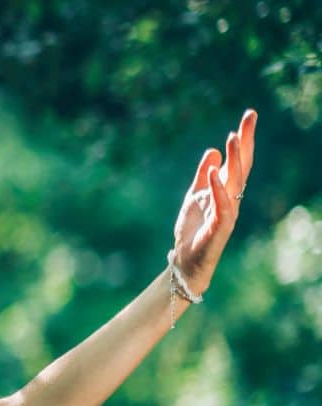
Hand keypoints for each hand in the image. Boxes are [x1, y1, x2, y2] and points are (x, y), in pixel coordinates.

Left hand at [171, 109, 256, 295]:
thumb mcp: (194, 196)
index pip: (238, 160)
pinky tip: (215, 172)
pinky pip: (222, 205)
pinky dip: (218, 188)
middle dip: (246, 141)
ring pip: (235, 182)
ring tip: (233, 136)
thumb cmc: (193, 229)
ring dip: (235, 159)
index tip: (249, 115)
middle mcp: (232, 198)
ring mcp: (228, 212)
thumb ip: (202, 175)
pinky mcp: (220, 227)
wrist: (186, 261)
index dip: (244, 138)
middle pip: (242, 165)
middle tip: (250, 116)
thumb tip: (213, 151)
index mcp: (226, 189)